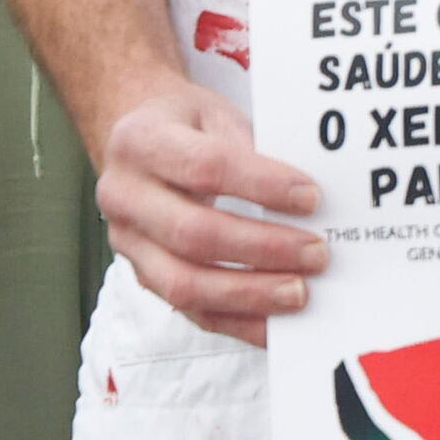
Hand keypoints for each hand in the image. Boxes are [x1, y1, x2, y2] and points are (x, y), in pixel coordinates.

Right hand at [93, 79, 325, 346]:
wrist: (136, 138)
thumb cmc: (188, 125)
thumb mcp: (216, 114)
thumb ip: (250, 148)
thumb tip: (308, 200)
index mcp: (140, 141)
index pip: (204, 167)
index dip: (261, 185)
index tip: (311, 197)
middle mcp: (122, 196)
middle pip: (192, 233)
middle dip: (261, 248)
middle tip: (316, 253)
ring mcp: (127, 243)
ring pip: (183, 283)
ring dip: (248, 294)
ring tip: (300, 292)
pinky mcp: (142, 276)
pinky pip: (188, 310)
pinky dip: (236, 322)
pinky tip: (275, 324)